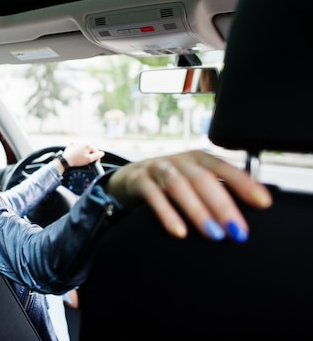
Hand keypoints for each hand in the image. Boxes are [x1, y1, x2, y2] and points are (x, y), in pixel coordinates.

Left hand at [62, 142, 104, 169]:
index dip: (97, 158)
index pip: (96, 151)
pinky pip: (77, 148)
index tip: (96, 162)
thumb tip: (102, 153)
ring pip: (83, 148)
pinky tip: (77, 156)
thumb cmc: (77, 160)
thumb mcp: (89, 159)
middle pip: (90, 149)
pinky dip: (78, 151)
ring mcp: (76, 143)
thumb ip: (97, 156)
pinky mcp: (71, 145)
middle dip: (90, 155)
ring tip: (82, 159)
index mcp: (88, 145)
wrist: (65, 160)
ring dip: (84, 153)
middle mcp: (82, 142)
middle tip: (88, 161)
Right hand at [106, 150, 271, 241]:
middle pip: (203, 179)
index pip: (224, 168)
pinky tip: (179, 231)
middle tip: (237, 231)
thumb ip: (216, 189)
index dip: (244, 184)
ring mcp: (157, 168)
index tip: (263, 203)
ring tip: (214, 234)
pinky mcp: (138, 181)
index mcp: (198, 158)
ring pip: (179, 186)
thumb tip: (249, 212)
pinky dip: (167, 214)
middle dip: (223, 206)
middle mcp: (179, 160)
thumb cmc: (169, 183)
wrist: (128, 178)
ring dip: (198, 211)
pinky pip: (153, 196)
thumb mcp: (193, 180)